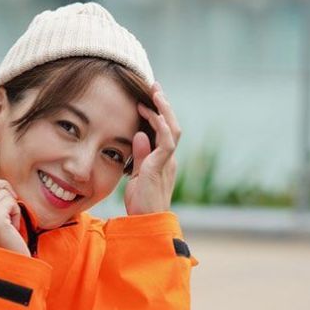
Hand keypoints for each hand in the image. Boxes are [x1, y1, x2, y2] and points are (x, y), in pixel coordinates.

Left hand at [124, 81, 180, 215]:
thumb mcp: (137, 175)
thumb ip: (139, 156)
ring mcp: (168, 162)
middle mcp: (169, 159)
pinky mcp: (162, 167)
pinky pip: (166, 142)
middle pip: (172, 125)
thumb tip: (138, 135)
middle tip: (154, 86)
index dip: (158, 114)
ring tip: (155, 93)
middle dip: (163, 104)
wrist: (146, 223)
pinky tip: (152, 113)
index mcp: (164, 160)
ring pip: (172, 129)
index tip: (148, 99)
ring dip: (164, 110)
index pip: (164, 131)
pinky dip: (160, 126)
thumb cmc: (141, 204)